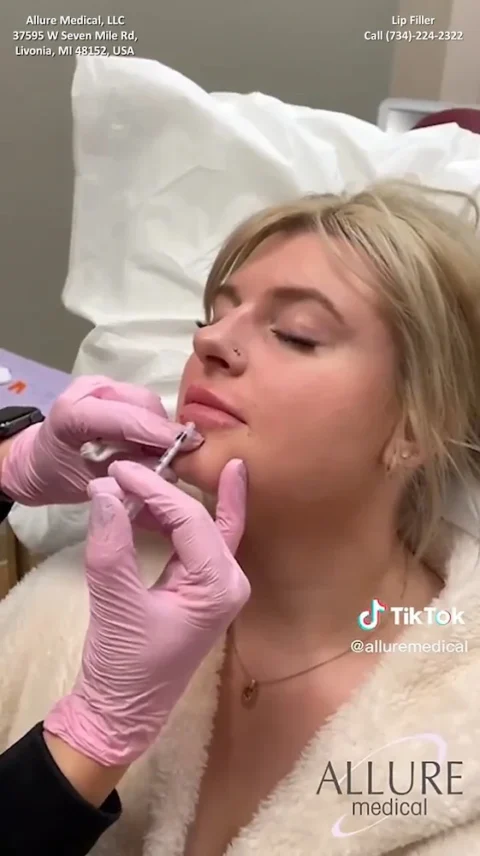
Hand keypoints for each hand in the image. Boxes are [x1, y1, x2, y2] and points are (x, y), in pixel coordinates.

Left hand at [0, 376, 202, 504]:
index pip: (125, 418)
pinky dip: (151, 421)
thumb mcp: (91, 484)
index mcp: (72, 414)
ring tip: (160, 452)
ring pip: (146, 400)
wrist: (38, 459)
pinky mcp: (109, 386)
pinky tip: (149, 442)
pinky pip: (140, 401)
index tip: (191, 446)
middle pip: (142, 403)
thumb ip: (128, 474)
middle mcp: (87, 390)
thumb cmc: (59, 476)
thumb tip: (170, 470)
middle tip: (175, 457)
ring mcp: (99, 384)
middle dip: (163, 431)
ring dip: (158, 426)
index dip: (160, 433)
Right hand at [44, 458, 249, 765]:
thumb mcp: (115, 604)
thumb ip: (112, 545)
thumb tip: (107, 489)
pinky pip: (194, 539)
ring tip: (140, 474)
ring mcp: (218, 585)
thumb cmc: (125, 666)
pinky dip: (170, 518)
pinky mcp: (200, 587)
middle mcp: (229, 581)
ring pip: (204, 524)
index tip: (119, 469)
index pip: (190, 519)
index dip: (154, 489)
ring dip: (172, 499)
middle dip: (177, 485)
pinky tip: (147, 501)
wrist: (121, 713)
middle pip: (208, 516)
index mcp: (219, 586)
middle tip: (141, 457)